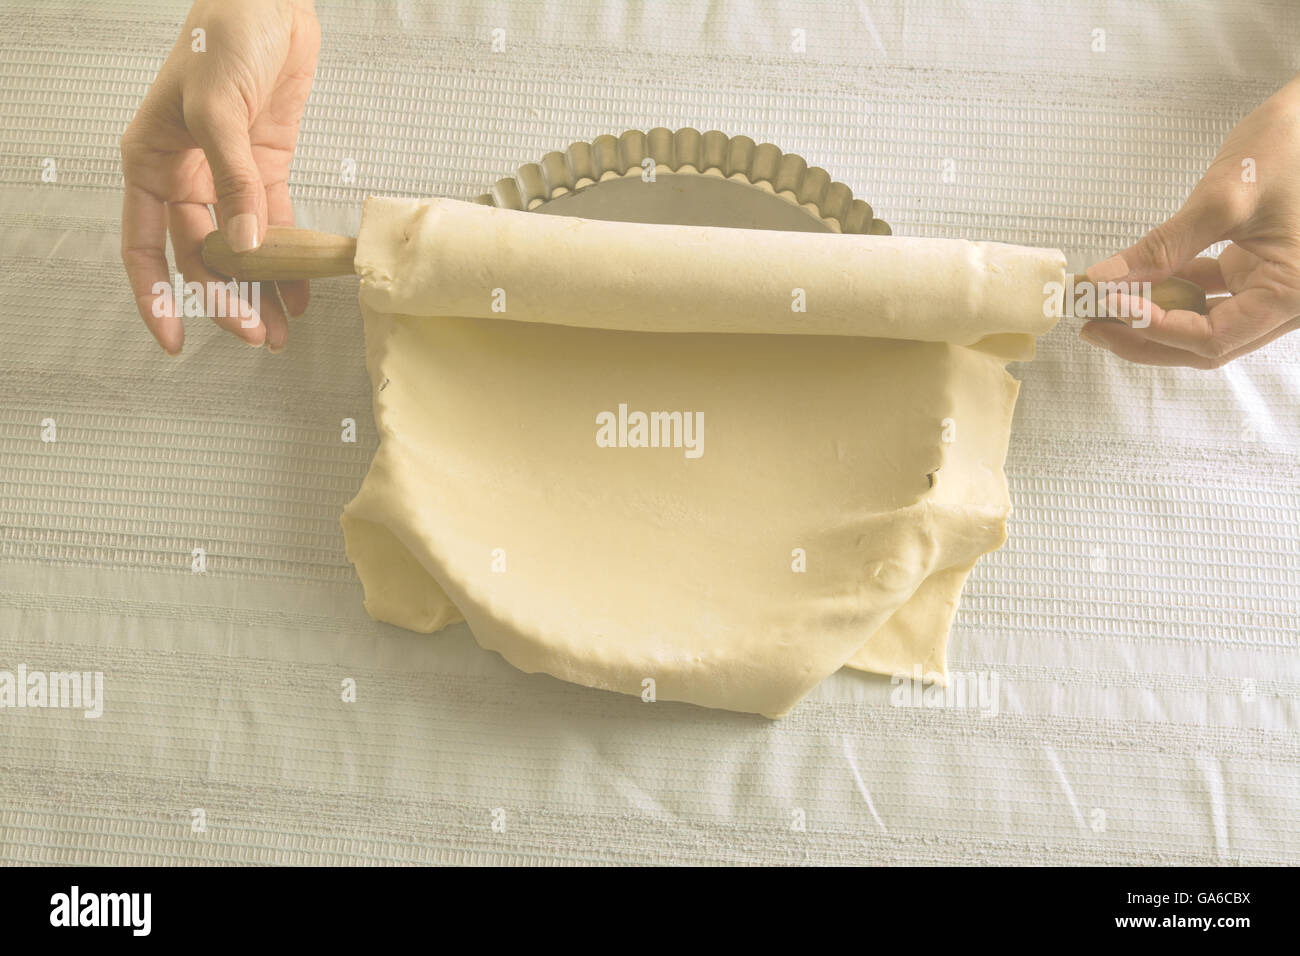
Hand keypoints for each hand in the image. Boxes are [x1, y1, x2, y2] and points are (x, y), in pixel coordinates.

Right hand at [120, 0, 318, 353]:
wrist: (269, 1)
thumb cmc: (225, 37)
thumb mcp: (219, 109)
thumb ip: (234, 179)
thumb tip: (245, 241)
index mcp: (152, 161)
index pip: (145, 245)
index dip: (157, 296)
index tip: (174, 337)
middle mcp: (185, 175)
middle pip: (201, 257)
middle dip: (225, 300)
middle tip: (253, 335)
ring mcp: (227, 176)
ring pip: (240, 249)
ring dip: (258, 289)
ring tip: (279, 330)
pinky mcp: (265, 168)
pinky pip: (274, 224)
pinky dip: (287, 258)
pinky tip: (299, 291)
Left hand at [1081, 72, 1299, 367]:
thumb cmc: (1291, 147)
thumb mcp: (1223, 199)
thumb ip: (1163, 246)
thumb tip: (1102, 278)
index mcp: (1290, 294)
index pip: (1212, 337)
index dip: (1155, 328)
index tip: (1109, 306)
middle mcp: (1286, 305)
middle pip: (1204, 344)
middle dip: (1144, 336)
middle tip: (1091, 324)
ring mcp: (1270, 290)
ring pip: (1202, 326)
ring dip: (1152, 320)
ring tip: (1103, 307)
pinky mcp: (1253, 272)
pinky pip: (1207, 298)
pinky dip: (1168, 294)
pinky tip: (1130, 285)